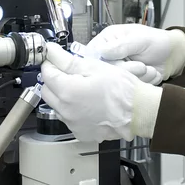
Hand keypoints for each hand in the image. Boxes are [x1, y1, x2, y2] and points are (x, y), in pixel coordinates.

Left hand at [40, 44, 161, 141]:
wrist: (138, 112)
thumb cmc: (122, 90)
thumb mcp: (95, 67)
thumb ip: (68, 60)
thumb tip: (52, 51)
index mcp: (67, 91)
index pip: (46, 73)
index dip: (51, 63)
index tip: (57, 60)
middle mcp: (66, 110)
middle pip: (47, 91)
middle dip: (54, 80)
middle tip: (71, 73)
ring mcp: (73, 124)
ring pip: (57, 106)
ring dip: (63, 96)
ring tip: (83, 89)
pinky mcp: (80, 132)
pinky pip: (69, 118)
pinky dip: (73, 110)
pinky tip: (87, 104)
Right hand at [86, 25, 184, 84]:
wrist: (174, 55)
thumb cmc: (157, 41)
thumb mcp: (140, 39)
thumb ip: (122, 46)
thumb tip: (102, 52)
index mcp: (108, 40)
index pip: (94, 54)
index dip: (104, 63)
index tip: (120, 64)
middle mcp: (110, 55)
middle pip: (106, 71)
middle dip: (128, 70)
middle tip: (142, 66)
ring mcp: (118, 69)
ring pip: (117, 81)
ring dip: (138, 77)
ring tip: (149, 69)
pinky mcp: (127, 81)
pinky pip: (128, 87)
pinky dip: (143, 82)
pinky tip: (151, 74)